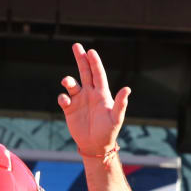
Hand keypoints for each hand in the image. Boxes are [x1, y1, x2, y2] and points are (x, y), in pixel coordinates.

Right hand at [57, 43, 129, 157]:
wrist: (95, 145)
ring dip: (68, 80)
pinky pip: (64, 98)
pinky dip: (63, 97)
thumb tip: (127, 89)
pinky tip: (66, 101)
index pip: (98, 74)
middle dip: (81, 59)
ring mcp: (79, 100)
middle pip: (85, 72)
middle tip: (76, 45)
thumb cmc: (108, 132)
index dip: (94, 63)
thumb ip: (120, 104)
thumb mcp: (116, 118)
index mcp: (102, 94)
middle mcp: (90, 93)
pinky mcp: (70, 109)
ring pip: (72, 84)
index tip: (91, 51)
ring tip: (67, 81)